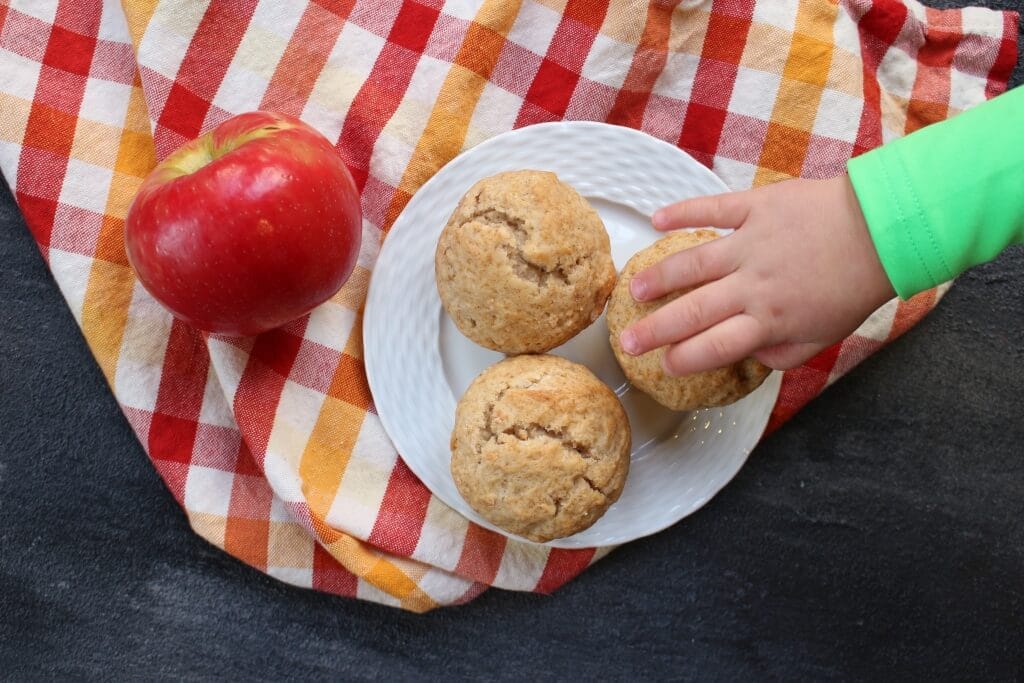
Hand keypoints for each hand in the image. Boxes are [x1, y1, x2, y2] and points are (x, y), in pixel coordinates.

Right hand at [619, 176, 895, 374]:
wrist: (883, 228)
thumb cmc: (855, 285)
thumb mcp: (825, 335)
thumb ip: (783, 352)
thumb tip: (749, 356)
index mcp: (771, 318)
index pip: (716, 345)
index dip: (685, 359)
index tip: (664, 366)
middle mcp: (754, 284)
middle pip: (694, 311)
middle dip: (656, 330)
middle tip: (626, 342)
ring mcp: (752, 243)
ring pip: (693, 263)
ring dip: (659, 277)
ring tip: (633, 289)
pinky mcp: (756, 207)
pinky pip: (712, 209)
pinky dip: (682, 212)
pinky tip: (657, 219)